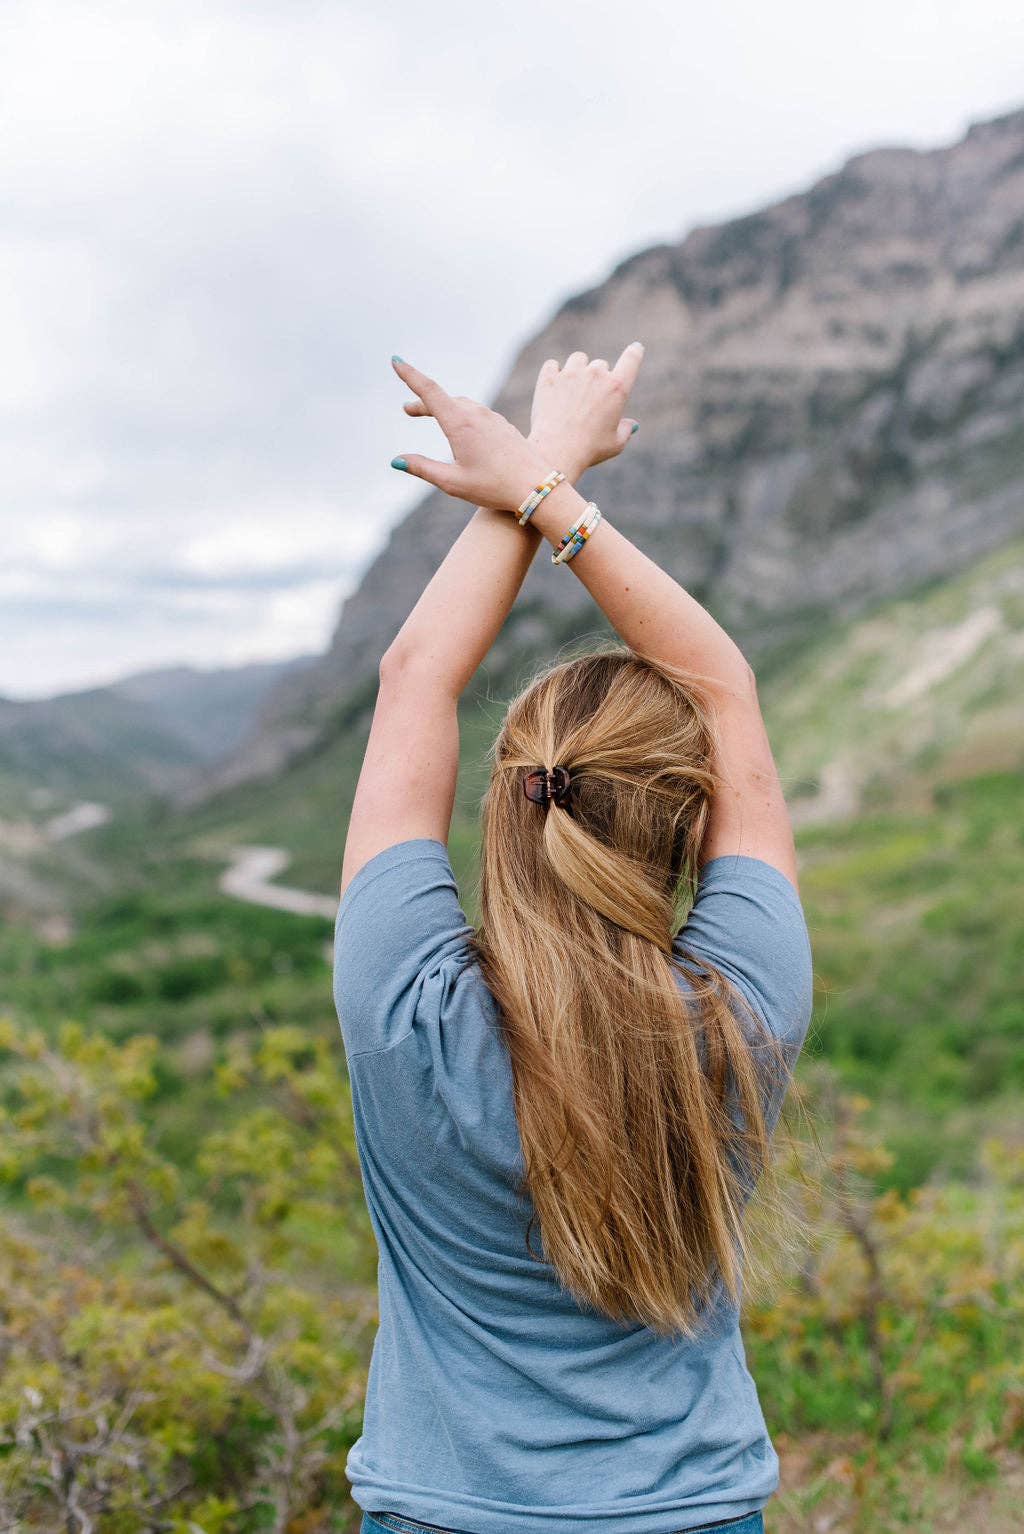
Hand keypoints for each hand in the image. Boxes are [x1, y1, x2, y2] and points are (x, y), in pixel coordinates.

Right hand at [389, 358, 550, 509]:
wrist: (537, 487)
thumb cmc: (494, 487)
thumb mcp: (452, 482)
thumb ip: (422, 469)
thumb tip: (396, 461)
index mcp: (460, 424)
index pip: (429, 391)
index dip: (410, 375)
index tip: (396, 360)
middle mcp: (476, 415)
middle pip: (443, 399)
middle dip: (423, 402)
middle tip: (407, 411)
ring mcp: (492, 418)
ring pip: (461, 405)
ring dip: (443, 408)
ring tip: (432, 416)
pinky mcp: (503, 426)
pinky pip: (477, 413)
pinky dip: (461, 414)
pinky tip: (462, 429)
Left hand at [527, 342, 643, 481]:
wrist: (557, 451)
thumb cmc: (590, 450)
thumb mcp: (615, 444)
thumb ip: (625, 430)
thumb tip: (630, 424)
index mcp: (617, 388)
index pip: (632, 360)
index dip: (635, 352)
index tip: (636, 348)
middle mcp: (596, 375)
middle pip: (601, 365)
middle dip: (598, 378)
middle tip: (589, 400)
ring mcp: (571, 374)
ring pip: (578, 359)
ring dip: (577, 370)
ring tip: (572, 390)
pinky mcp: (549, 378)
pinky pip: (552, 364)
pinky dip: (553, 373)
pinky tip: (553, 387)